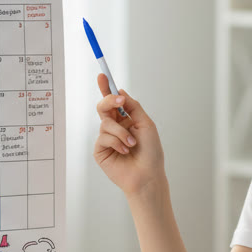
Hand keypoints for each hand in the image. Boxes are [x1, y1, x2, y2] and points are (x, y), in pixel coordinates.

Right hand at [92, 73, 165, 197]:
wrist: (147, 175)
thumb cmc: (151, 152)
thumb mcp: (145, 124)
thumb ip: (133, 107)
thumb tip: (120, 92)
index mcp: (126, 120)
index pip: (114, 102)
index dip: (107, 88)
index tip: (103, 76)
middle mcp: (115, 128)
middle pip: (104, 107)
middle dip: (109, 101)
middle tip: (118, 102)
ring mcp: (107, 139)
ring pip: (105, 123)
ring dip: (121, 132)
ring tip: (131, 144)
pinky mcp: (100, 150)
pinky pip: (103, 137)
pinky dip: (116, 142)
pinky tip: (124, 151)